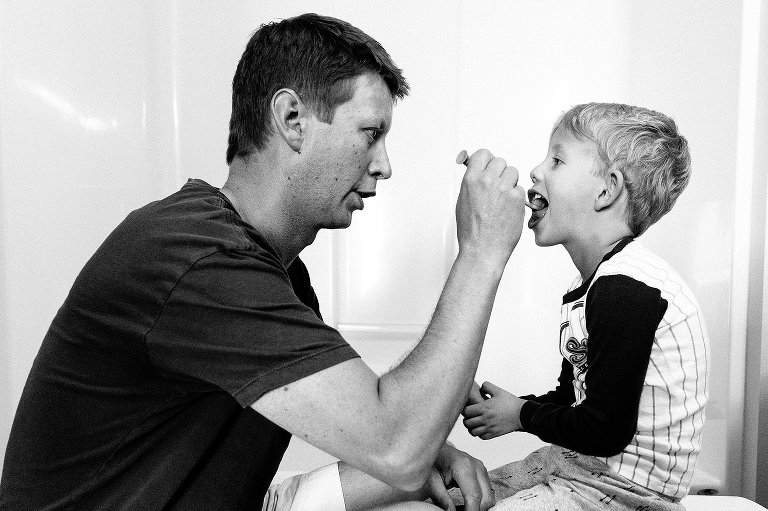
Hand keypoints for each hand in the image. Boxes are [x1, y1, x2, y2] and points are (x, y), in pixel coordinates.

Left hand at [425, 443, 493, 510]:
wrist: (437, 449)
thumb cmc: (433, 461)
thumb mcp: (432, 481)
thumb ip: (442, 499)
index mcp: (464, 466)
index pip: (474, 496)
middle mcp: (477, 466)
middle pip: (486, 498)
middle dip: (476, 510)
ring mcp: (481, 469)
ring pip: (489, 497)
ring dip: (478, 506)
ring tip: (462, 509)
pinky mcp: (482, 473)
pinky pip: (487, 492)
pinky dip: (479, 501)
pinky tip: (466, 504)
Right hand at [455, 149, 525, 264]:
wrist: (483, 249)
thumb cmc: (471, 231)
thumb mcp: (463, 201)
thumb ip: (472, 183)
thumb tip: (478, 173)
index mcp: (471, 179)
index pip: (483, 154)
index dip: (487, 160)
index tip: (488, 165)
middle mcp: (488, 181)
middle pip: (500, 161)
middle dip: (499, 172)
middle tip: (496, 186)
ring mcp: (504, 189)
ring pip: (513, 172)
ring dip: (510, 183)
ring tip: (502, 199)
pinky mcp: (517, 198)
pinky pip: (520, 189)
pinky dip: (516, 197)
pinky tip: (508, 209)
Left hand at [462, 381, 524, 438]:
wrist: (523, 414)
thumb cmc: (511, 402)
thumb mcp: (499, 391)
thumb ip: (487, 386)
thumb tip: (480, 387)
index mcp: (485, 408)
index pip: (466, 411)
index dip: (465, 409)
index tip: (469, 408)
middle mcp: (486, 419)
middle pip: (467, 423)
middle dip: (467, 419)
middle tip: (470, 416)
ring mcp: (490, 428)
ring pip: (472, 432)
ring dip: (472, 427)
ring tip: (475, 423)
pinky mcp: (494, 434)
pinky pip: (481, 437)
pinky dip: (479, 433)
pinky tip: (482, 428)